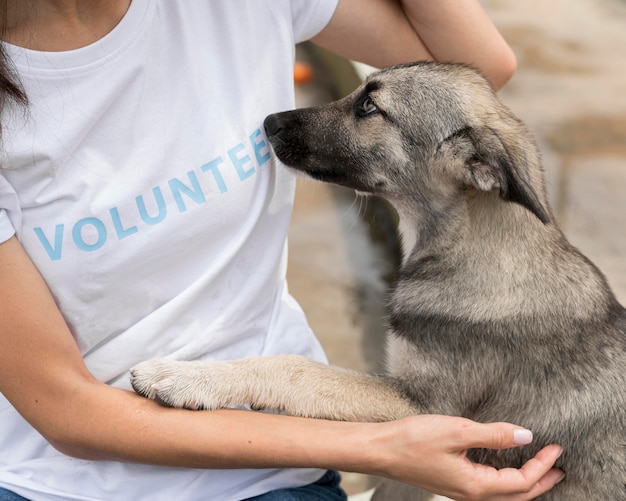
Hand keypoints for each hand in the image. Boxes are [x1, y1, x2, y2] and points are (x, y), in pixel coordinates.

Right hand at [373, 415, 563, 500]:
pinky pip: (490, 487)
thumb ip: (493, 435)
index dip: (542, 465)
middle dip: (541, 481)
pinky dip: (507, 480)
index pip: (521, 482)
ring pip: (503, 494)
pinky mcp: (452, 482)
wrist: (381, 450)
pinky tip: (504, 466)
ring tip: (540, 470)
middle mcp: (471, 494)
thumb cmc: (413, 440)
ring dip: (526, 483)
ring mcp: (461, 490)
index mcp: (475, 485)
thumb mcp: (457, 432)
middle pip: (517, 495)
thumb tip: (526, 436)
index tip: (556, 447)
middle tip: (560, 467)